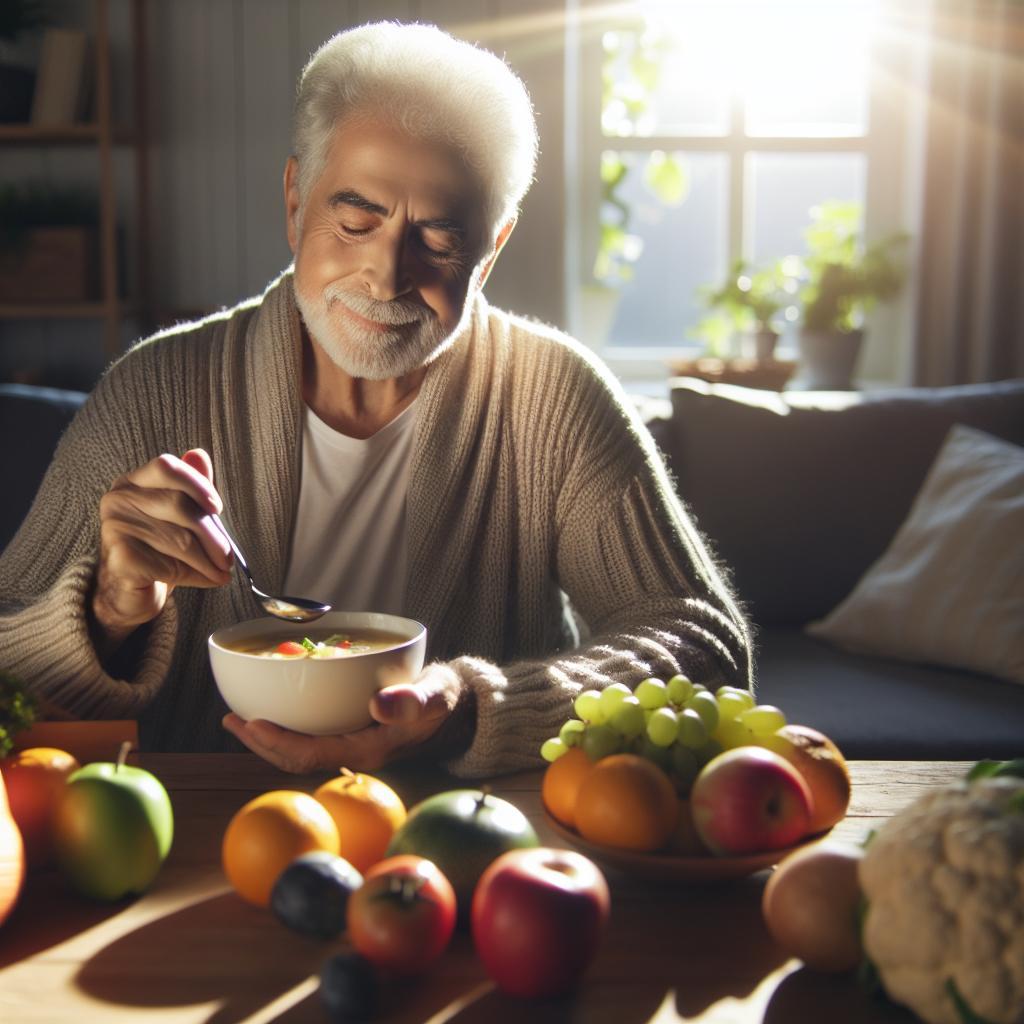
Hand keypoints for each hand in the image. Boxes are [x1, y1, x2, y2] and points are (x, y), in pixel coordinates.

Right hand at [91, 448, 232, 644]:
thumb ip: (190, 487)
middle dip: (212, 534)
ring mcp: (115, 529)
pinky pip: (170, 566)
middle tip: (229, 557)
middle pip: (179, 506)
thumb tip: (199, 455)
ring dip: (209, 560)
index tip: (218, 507)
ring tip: (223, 571)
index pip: (166, 467)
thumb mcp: (178, 515)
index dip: (197, 484)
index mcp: (133, 482)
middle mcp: (118, 500)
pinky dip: (196, 575)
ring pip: (180, 540)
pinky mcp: (120, 559)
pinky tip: (206, 580)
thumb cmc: (158, 548)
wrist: (130, 590)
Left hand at [221, 664, 471, 773]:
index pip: (314, 753)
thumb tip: (379, 705)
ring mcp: (349, 746)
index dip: (280, 742)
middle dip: (262, 742)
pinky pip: (308, 738)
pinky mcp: (348, 734)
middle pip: (296, 758)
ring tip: (237, 719)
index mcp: (368, 749)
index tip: (253, 724)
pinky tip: (268, 713)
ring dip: (266, 738)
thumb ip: (411, 702)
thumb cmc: (444, 700)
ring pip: (298, 750)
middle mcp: (353, 753)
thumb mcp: (435, 696)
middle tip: (231, 719)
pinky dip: (283, 728)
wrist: (456, 709)